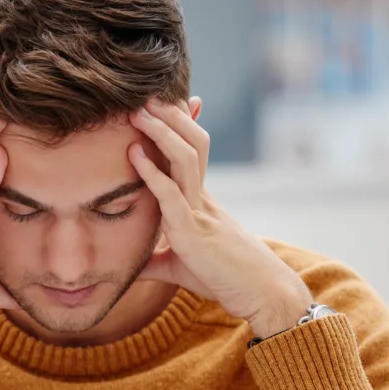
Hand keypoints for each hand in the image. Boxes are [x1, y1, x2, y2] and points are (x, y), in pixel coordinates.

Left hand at [128, 99, 312, 339]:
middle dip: (168, 116)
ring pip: (185, 158)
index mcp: (199, 200)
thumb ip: (154, 260)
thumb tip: (128, 265)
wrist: (261, 295)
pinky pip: (172, 195)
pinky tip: (134, 154)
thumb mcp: (180, 267)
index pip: (188, 152)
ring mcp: (199, 211)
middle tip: (142, 95)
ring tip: (137, 112)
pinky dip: (152, 173)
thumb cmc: (224, 279)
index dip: (176, 125)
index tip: (157, 103)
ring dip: (161, 132)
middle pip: (190, 142)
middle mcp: (201, 197)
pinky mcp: (193, 232)